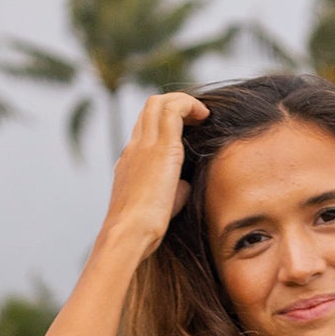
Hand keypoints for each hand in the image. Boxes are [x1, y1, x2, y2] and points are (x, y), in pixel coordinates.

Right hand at [102, 91, 209, 261]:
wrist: (130, 233)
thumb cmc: (144, 231)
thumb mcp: (159, 207)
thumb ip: (173, 192)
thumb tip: (186, 185)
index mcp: (129, 163)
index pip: (144, 131)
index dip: (164, 125)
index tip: (185, 130)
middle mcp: (134, 148)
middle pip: (149, 110)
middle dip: (173, 106)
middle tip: (195, 117)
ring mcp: (144, 144)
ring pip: (158, 103)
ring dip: (182, 102)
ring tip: (202, 114)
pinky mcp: (160, 146)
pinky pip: (174, 109)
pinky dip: (190, 105)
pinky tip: (205, 115)